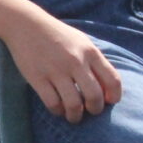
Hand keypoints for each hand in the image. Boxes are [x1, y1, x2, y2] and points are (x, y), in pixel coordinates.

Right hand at [0, 0, 121, 122]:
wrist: (27, 25)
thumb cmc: (58, 35)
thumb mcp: (82, 42)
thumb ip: (95, 61)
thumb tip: (107, 87)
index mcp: (91, 52)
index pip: (112, 80)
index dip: (115, 96)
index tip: (110, 102)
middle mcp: (76, 62)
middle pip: (95, 96)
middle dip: (96, 109)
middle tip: (91, 111)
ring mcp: (56, 71)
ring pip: (74, 104)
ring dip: (76, 116)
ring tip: (74, 116)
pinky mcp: (38, 78)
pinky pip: (53, 103)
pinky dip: (58, 111)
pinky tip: (59, 109)